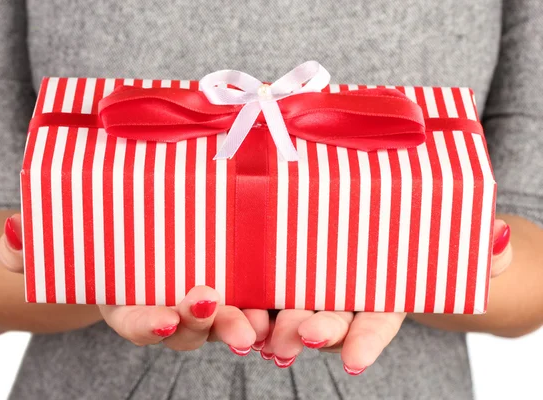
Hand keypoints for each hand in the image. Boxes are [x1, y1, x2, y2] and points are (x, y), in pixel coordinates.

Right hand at [0, 214, 257, 351]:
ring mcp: (203, 302)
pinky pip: (251, 302)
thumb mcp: (65, 238)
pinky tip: (280, 305)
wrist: (131, 235)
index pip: (139, 323)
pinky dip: (265, 308)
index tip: (162, 318)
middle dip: (204, 326)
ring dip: (240, 324)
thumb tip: (15, 237)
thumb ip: (32, 243)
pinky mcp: (232, 286)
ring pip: (224, 323)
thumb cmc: (99, 241)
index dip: (149, 324)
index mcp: (131, 305)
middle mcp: (169, 310)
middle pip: (189, 330)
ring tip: (257, 322)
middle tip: (219, 314)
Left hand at [247, 218, 512, 373]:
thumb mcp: (443, 239)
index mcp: (380, 295)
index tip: (354, 361)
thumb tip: (498, 240)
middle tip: (299, 338)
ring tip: (263, 336)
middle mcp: (343, 297)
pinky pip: (264, 290)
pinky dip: (251, 303)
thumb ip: (474, 247)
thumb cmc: (412, 236)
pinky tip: (237, 308)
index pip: (376, 321)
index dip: (366, 340)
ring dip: (277, 326)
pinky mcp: (284, 272)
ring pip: (292, 309)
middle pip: (329, 319)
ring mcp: (312, 286)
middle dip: (316, 332)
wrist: (379, 228)